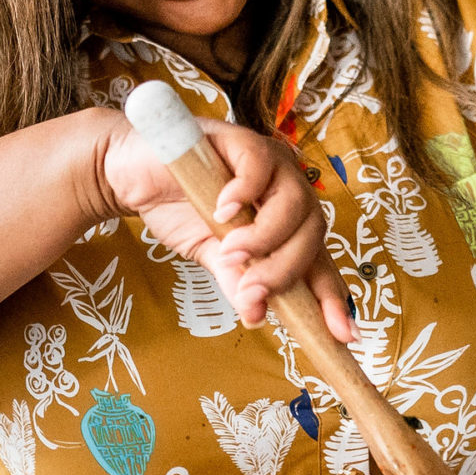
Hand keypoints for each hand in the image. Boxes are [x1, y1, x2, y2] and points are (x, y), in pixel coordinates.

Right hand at [92, 110, 354, 343]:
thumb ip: (237, 281)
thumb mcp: (211, 255)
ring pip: (295, 202)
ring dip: (265, 237)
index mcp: (286, 224)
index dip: (332, 297)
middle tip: (251, 292)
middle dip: (284, 270)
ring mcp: (269, 164)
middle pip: (312, 234)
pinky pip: (260, 166)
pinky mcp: (242, 140)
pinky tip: (222, 210)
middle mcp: (287, 192)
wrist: (132, 175)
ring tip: (230, 252)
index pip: (319, 262)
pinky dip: (245, 192)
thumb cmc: (178, 209)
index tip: (343, 334)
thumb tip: (256, 315)